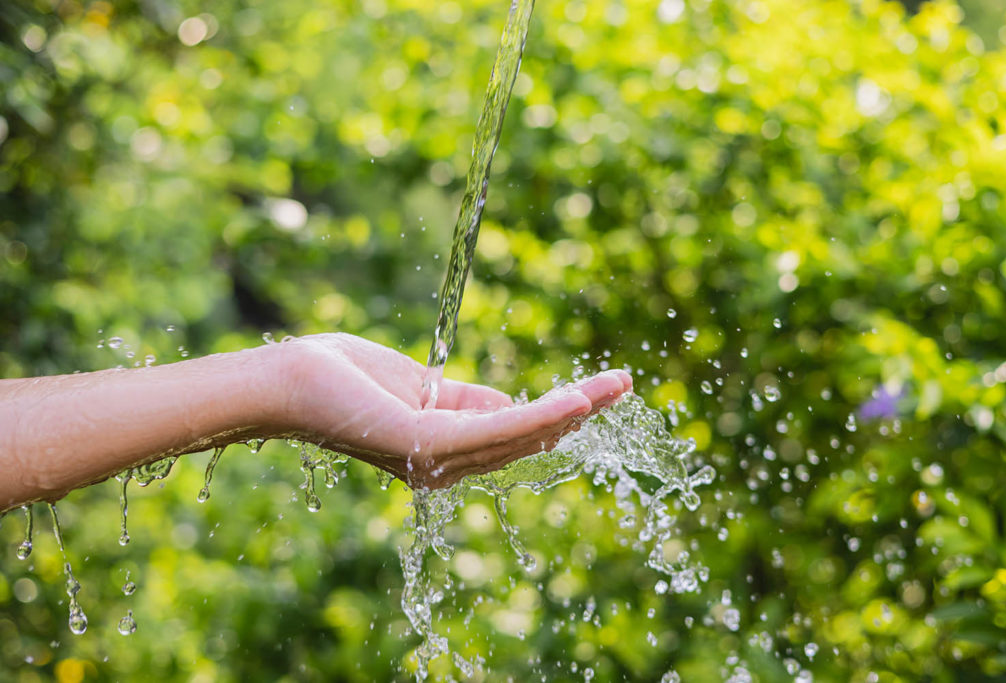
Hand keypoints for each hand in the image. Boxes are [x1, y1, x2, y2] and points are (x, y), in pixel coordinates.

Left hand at [273, 334, 631, 488]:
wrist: (287, 379)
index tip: (594, 391)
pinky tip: (576, 400)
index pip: (512, 433)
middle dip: (578, 411)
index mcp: (443, 450)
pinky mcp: (430, 443)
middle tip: (622, 384)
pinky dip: (541, 416)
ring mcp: (438, 458)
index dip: (557, 412)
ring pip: (522, 434)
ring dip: (573, 409)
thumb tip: (512, 407)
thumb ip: (464, 400)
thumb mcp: (419, 386)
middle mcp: (445, 465)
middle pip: (527, 438)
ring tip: (615, 386)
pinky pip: (498, 430)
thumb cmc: (341, 376)